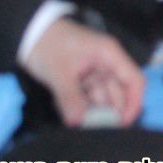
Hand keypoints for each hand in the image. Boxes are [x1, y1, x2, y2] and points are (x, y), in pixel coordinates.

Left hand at [22, 18, 143, 126]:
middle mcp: (108, 64)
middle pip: (118, 92)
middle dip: (109, 111)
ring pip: (103, 97)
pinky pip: (89, 97)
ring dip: (94, 111)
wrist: (29, 34)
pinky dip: (83, 107)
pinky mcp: (84, 78)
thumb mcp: (59, 72)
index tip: (122, 123)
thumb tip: (79, 122)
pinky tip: (74, 115)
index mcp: (110, 55)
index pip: (134, 80)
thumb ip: (70, 98)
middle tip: (95, 129)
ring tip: (81, 123)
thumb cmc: (49, 46)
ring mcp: (96, 72)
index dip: (133, 103)